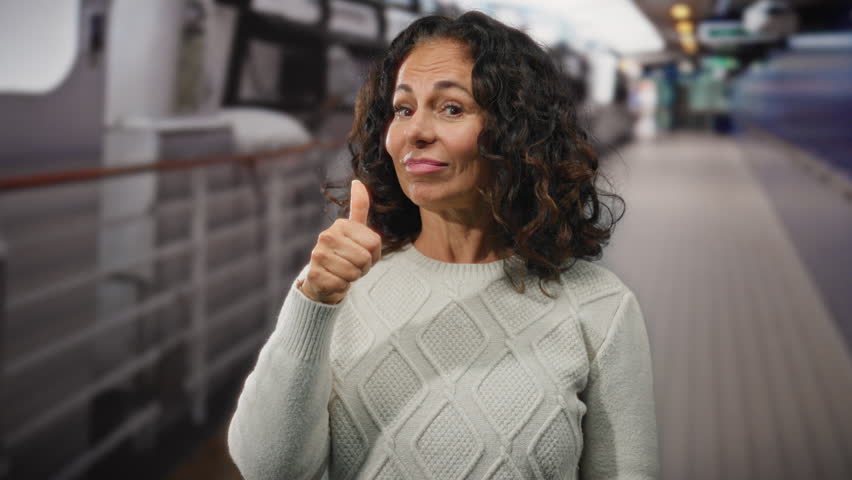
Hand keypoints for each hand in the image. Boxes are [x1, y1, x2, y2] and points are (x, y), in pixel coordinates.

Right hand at [299, 180, 381, 303]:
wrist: (322, 279)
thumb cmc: (344, 254)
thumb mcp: (354, 231)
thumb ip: (359, 207)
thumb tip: (357, 181)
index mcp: (341, 225)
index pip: (374, 243)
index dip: (373, 255)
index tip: (360, 253)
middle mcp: (327, 236)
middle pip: (365, 258)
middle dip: (363, 268)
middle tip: (351, 266)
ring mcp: (318, 255)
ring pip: (354, 272)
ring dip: (352, 277)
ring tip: (342, 273)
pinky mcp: (315, 274)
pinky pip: (342, 284)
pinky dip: (342, 287)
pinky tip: (333, 281)